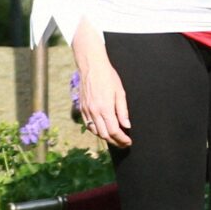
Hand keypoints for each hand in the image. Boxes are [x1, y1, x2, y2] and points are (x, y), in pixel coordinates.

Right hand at [72, 24, 131, 146]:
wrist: (91, 66)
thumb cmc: (108, 77)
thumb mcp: (120, 92)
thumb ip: (123, 111)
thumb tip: (126, 126)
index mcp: (105, 108)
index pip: (113, 131)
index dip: (122, 139)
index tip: (128, 142)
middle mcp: (94, 112)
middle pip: (104, 135)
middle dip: (115, 141)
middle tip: (124, 143)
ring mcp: (86, 111)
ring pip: (95, 132)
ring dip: (106, 138)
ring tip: (116, 138)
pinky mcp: (82, 109)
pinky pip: (88, 125)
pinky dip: (96, 131)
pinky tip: (104, 130)